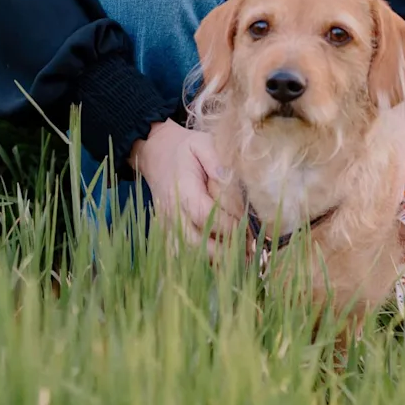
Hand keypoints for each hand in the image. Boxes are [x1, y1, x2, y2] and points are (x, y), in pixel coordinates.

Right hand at [129, 119, 239, 257]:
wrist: (156, 154)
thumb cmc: (184, 150)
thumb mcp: (201, 143)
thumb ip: (216, 159)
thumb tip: (229, 178)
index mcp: (183, 190)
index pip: (205, 215)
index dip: (227, 226)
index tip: (247, 227)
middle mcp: (173, 213)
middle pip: (196, 243)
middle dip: (223, 252)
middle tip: (248, 252)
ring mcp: (169, 226)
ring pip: (189, 254)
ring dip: (214, 260)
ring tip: (240, 259)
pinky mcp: (169, 233)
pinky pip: (183, 256)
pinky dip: (202, 261)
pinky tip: (223, 260)